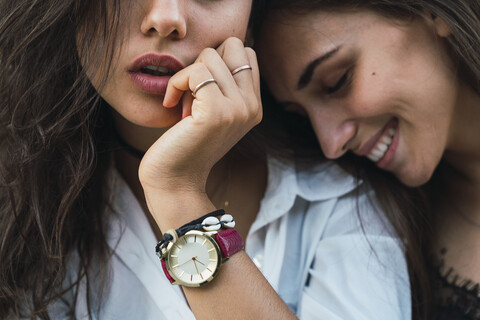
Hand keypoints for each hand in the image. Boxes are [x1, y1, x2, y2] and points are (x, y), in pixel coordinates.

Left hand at [139, 37, 260, 205]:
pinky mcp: (217, 112)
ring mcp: (238, 109)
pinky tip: (172, 104)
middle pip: (233, 45)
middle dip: (205, 61)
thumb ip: (223, 86)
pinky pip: (195, 72)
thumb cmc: (186, 144)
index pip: (245, 52)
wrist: (176, 182)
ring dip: (187, 76)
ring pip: (210, 56)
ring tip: (184, 105)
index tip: (202, 88)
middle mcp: (252, 106)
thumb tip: (212, 51)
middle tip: (193, 92)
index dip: (217, 60)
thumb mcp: (213, 113)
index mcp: (254, 105)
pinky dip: (176, 83)